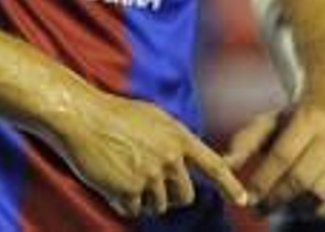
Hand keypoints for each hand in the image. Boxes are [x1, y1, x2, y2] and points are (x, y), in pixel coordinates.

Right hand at [51, 90, 252, 218]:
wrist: (82, 117)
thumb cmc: (113, 114)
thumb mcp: (153, 118)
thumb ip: (173, 140)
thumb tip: (183, 160)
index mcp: (178, 137)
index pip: (213, 165)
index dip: (230, 185)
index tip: (242, 200)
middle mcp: (170, 158)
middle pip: (184, 196)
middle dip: (169, 196)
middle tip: (147, 181)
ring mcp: (150, 176)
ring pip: (158, 206)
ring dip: (143, 199)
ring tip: (124, 173)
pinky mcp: (129, 191)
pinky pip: (134, 211)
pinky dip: (123, 202)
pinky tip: (110, 181)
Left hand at [223, 91, 324, 218]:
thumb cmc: (297, 117)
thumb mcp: (270, 120)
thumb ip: (245, 141)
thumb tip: (224, 165)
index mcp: (309, 118)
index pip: (283, 155)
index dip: (263, 181)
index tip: (248, 197)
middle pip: (303, 178)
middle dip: (277, 198)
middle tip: (260, 209)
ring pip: (323, 193)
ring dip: (297, 207)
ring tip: (281, 205)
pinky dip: (322, 212)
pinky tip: (305, 207)